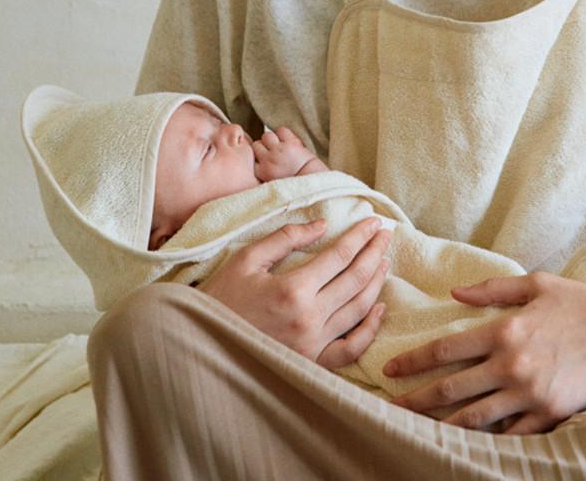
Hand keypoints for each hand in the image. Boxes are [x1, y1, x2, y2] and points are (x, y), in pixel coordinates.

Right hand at [199, 215, 391, 368]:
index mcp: (292, 290)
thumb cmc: (220, 298)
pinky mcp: (311, 364)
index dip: (360, 237)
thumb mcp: (247, 258)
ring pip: (358, 310)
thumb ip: (286, 238)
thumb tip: (322, 224)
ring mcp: (312, 346)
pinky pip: (350, 349)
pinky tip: (379, 308)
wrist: (199, 344)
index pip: (339, 257)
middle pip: (356, 280)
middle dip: (374, 253)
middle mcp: (308, 320)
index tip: (375, 222)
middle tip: (386, 234)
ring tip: (384, 261)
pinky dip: (369, 329)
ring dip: (376, 283)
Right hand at [252, 127, 322, 180]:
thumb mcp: (271, 183)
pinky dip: (284, 134)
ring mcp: (280, 150)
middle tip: (271, 152)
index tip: (262, 159)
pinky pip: (281, 130)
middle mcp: (268, 160)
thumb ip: (261, 173)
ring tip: (279, 146)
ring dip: (272, 139)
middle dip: (263, 147)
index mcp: (262, 172)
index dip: (256, 157)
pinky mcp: (292, 143)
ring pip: (266, 136)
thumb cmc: (293, 183)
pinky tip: (288, 141)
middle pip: (256, 145)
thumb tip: (254, 163)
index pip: (250, 157)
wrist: (313, 181)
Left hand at [384, 272, 585, 433]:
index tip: (389, 369)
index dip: (413, 361)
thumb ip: (491, 288)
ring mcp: (531, 394)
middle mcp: (512, 365)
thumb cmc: (583, 301)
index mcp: (504, 329)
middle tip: (390, 409)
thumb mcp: (535, 283)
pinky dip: (488, 440)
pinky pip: (512, 434)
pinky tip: (467, 444)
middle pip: (452, 389)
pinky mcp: (552, 415)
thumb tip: (454, 293)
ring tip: (418, 431)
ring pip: (476, 418)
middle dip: (416, 400)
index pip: (445, 349)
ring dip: (443, 426)